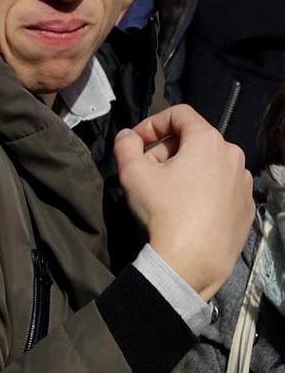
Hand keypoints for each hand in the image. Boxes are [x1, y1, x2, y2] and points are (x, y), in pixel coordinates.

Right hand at [116, 104, 253, 299]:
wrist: (193, 259)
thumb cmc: (164, 209)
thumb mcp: (132, 172)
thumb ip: (125, 144)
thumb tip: (128, 136)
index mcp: (208, 141)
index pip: (180, 114)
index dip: (152, 122)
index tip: (136, 143)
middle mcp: (233, 156)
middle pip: (195, 140)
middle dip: (167, 149)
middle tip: (147, 169)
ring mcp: (244, 183)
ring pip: (210, 164)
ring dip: (186, 169)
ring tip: (166, 191)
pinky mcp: (247, 208)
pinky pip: (223, 188)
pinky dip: (204, 190)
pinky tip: (187, 209)